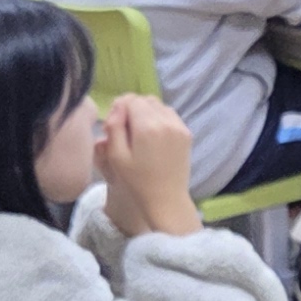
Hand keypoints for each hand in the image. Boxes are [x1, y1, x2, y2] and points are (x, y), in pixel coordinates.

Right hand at [98, 96, 200, 236]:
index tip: (114, 124)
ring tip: (139, 132)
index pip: (131, 100)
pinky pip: (170, 115)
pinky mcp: (186, 133)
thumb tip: (117, 106)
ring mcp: (179, 126)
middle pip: (146, 100)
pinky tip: (153, 136)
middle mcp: (166, 121)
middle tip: (125, 128)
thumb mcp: (117, 156)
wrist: (166, 200)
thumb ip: (114, 127)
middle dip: (133, 108)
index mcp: (147, 126)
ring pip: (159, 105)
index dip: (120, 108)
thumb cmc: (137, 182)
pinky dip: (160, 118)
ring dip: (147, 112)